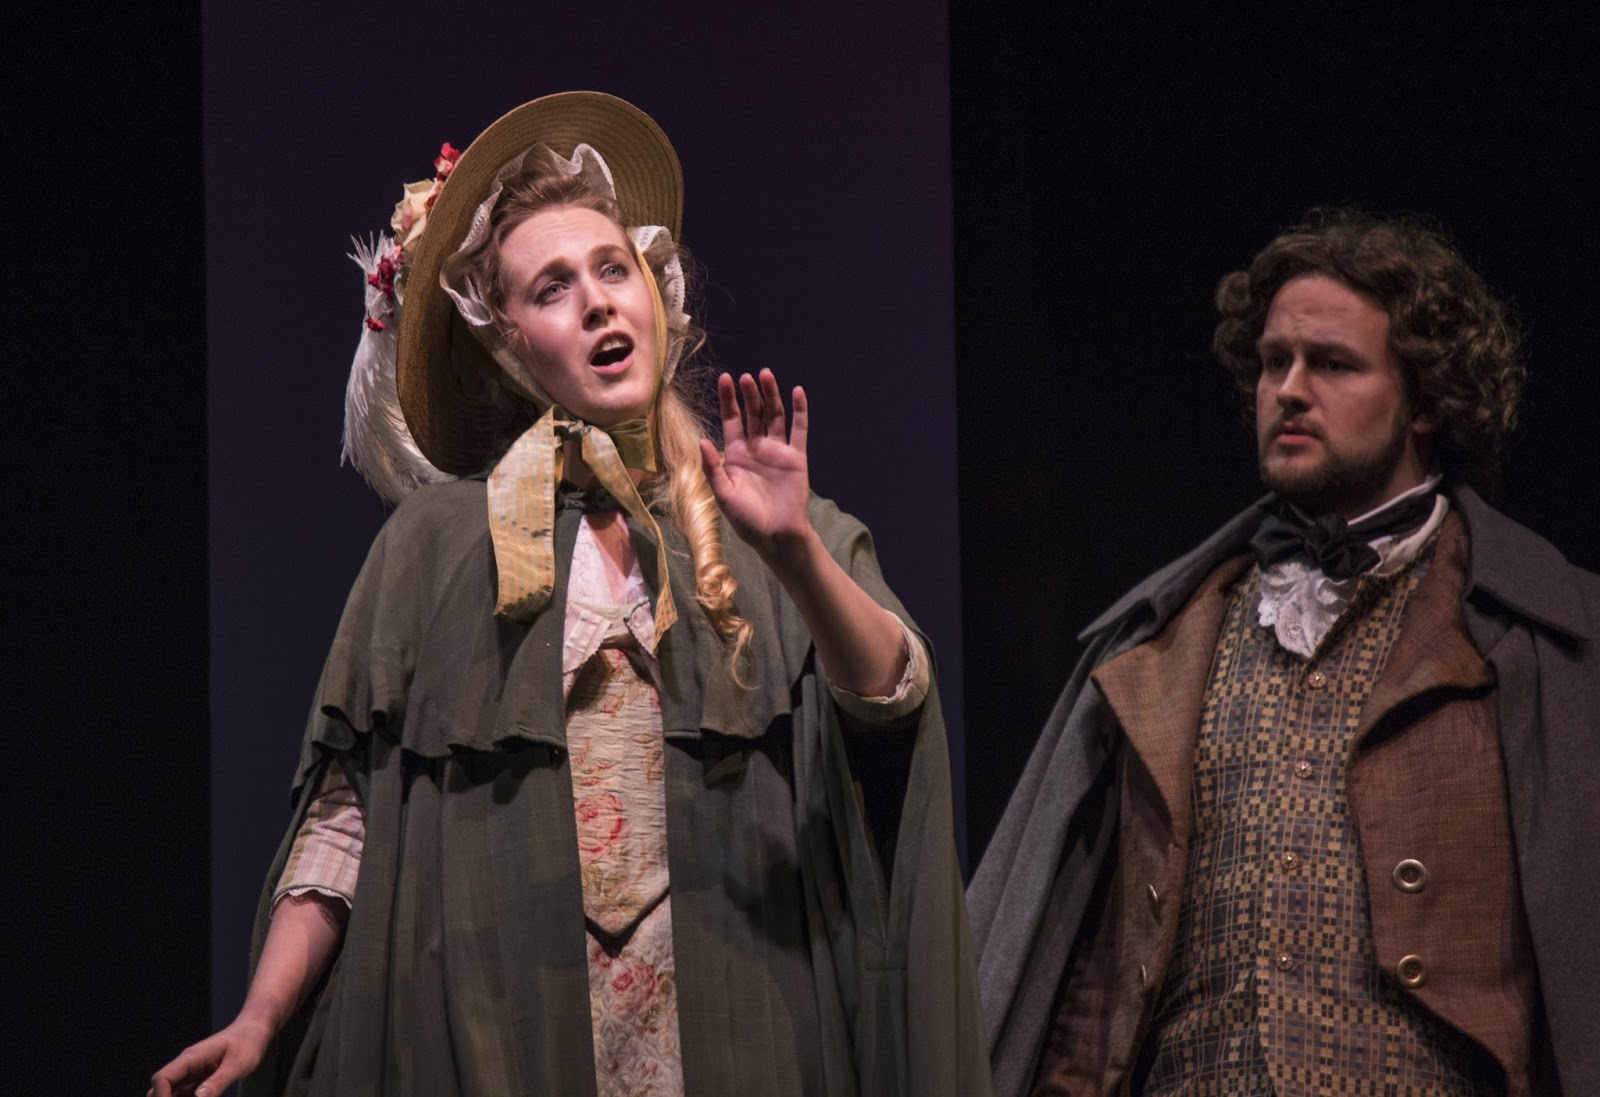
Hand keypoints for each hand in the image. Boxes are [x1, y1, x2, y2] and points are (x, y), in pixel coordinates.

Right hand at [148, 1013, 272, 1096]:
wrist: (256, 1030)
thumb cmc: (249, 1042)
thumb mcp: (237, 1064)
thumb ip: (218, 1082)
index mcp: (191, 1058)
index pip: (162, 1078)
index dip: (161, 1096)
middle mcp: (187, 1065)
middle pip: (161, 1087)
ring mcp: (192, 1072)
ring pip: (172, 1092)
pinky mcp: (200, 1078)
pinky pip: (185, 1094)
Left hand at [699, 369, 813, 562]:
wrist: (776, 536)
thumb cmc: (747, 519)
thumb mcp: (723, 494)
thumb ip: (712, 467)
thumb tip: (701, 440)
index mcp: (736, 455)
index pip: (732, 420)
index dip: (728, 400)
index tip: (725, 379)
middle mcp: (757, 448)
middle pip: (753, 413)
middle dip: (750, 394)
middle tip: (747, 376)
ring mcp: (778, 451)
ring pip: (775, 416)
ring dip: (771, 395)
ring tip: (766, 375)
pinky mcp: (796, 457)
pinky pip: (799, 430)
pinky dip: (800, 411)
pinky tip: (798, 392)